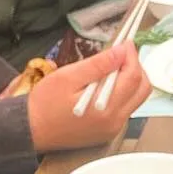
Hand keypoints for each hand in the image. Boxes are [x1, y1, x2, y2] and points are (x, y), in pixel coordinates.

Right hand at [27, 43, 149, 150]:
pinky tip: (105, 85)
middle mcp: (115, 121)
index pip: (133, 76)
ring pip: (136, 99)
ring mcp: (113, 128)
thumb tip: (122, 52)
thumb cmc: (44, 103)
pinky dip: (122, 92)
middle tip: (120, 54)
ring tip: (111, 68)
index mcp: (106, 108)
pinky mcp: (108, 131)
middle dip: (135, 67)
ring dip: (130, 80)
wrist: (30, 131)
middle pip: (142, 89)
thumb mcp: (68, 77)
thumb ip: (97, 65)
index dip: (132, 56)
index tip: (125, 42)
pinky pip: (125, 108)